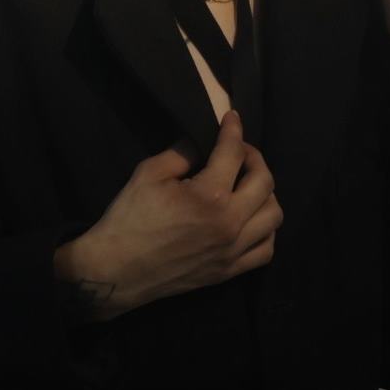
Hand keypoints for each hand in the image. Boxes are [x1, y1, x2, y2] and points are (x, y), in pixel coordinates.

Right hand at [57, 110, 282, 319]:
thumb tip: (202, 142)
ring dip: (265, 194)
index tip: (232, 118)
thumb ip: (182, 153)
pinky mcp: (229, 271)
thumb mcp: (149, 174)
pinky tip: (250, 220)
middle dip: (254, 158)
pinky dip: (266, 230)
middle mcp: (230, 223)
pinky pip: (266, 249)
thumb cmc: (129, 219)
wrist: (116, 271)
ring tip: (246, 187)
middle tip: (238, 152)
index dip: (234, 130)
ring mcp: (233, 250)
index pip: (234, 153)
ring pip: (274, 215)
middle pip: (264, 181)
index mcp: (209, 195)